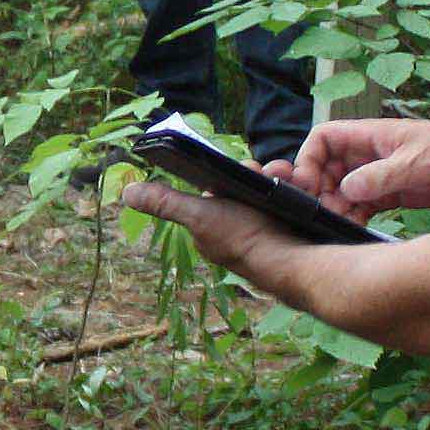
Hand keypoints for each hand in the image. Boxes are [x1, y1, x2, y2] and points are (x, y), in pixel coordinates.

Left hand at [116, 174, 310, 296]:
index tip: (248, 168)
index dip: (234, 173)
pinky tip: (303, 188)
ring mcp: (265, 231)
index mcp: (211, 228)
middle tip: (272, 173)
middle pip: (246, 186)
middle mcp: (236, 230)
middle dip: (261, 173)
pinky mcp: (290, 230)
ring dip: (281, 178)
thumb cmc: (243, 238)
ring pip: (270, 190)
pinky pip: (291, 200)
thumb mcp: (199, 215)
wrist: (295, 260)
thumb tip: (127, 193)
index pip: (219, 189)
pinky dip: (298, 191)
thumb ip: (166, 203)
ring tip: (289, 177)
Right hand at [289, 117, 429, 219]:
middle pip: (325, 169)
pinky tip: (353, 228)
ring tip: (340, 221)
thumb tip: (347, 188)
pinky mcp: (385, 196)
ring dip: (335, 207)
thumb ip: (381, 175)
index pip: (323, 139)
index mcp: (366, 136)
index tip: (307, 182)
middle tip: (326, 209)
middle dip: (319, 189)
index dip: (308, 158)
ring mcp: (374, 176)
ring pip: (339, 191)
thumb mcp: (415, 163)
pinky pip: (358, 206)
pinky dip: (351, 217)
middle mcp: (364, 155)